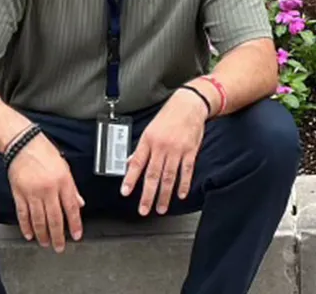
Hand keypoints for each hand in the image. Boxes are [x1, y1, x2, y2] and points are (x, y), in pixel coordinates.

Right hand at [7, 133, 84, 252]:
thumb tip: (79, 203)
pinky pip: (23, 214)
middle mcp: (49, 189)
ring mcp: (32, 192)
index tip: (76, 235)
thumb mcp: (64, 167)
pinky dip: (26, 226)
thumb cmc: (44, 152)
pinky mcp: (19, 193)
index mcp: (63, 181)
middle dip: (58, 236)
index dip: (75, 224)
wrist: (22, 143)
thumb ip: (72, 188)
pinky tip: (29, 234)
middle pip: (55, 218)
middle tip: (60, 246)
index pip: (71, 208)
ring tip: (45, 243)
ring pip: (39, 219)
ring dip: (43, 234)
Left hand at [120, 88, 207, 215]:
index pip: (136, 163)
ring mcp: (176, 150)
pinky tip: (180, 195)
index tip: (125, 192)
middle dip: (148, 195)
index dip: (130, 179)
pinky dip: (183, 185)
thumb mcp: (149, 130)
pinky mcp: (190, 151)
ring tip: (161, 208)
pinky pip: (186, 171)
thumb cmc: (168, 117)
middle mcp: (161, 147)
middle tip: (143, 209)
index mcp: (148, 141)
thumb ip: (141, 149)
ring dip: (164, 195)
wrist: (188, 105)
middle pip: (153, 175)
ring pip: (169, 177)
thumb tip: (129, 162)